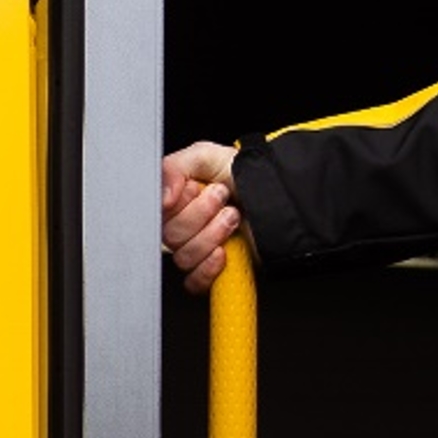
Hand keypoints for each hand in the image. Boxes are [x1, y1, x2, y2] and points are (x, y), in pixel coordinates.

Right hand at [161, 139, 242, 292]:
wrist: (280, 194)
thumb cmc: (243, 174)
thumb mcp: (205, 155)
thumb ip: (173, 168)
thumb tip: (161, 198)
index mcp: (175, 201)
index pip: (156, 214)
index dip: (178, 203)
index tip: (196, 188)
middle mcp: (183, 225)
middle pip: (170, 236)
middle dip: (201, 215)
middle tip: (224, 201)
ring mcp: (198, 248)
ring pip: (184, 257)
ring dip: (212, 235)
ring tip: (233, 218)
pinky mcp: (213, 270)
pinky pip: (194, 282)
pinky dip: (208, 268)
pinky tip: (224, 252)